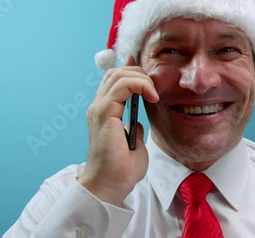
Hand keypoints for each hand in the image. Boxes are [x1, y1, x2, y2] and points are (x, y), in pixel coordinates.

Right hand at [78, 56, 158, 206]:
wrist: (112, 184)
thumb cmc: (122, 170)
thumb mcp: (135, 143)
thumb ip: (134, 127)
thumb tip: (139, 122)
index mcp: (105, 112)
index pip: (115, 80)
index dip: (132, 70)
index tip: (149, 73)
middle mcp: (99, 107)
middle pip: (116, 73)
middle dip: (139, 73)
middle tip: (155, 87)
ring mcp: (100, 109)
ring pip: (119, 75)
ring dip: (141, 78)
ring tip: (154, 92)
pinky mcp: (104, 113)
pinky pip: (122, 86)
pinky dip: (140, 85)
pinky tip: (152, 97)